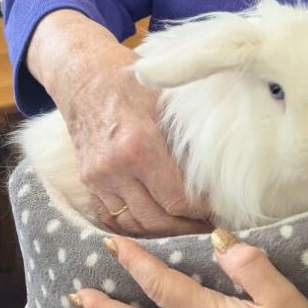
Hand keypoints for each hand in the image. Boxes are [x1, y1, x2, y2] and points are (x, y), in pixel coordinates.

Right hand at [57, 39, 210, 236]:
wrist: (85, 76)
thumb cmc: (134, 83)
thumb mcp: (170, 102)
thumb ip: (191, 139)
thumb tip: (223, 171)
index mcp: (141, 145)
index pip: (179, 199)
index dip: (204, 211)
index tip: (222, 210)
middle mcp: (116, 167)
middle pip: (159, 219)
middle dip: (189, 226)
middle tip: (211, 224)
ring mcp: (98, 178)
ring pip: (136, 224)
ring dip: (165, 231)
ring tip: (189, 225)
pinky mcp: (88, 182)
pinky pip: (113, 219)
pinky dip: (137, 226)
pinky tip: (158, 223)